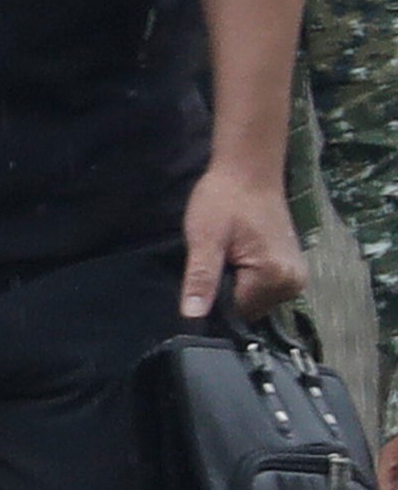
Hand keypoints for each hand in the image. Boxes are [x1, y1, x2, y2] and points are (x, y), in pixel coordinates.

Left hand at [178, 157, 305, 320]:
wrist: (248, 172)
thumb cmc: (225, 200)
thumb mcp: (205, 240)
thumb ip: (201, 280)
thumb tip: (193, 316)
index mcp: (276, 277)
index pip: (238, 313)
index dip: (214, 299)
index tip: (205, 277)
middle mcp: (293, 282)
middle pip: (249, 309)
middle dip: (227, 291)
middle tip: (217, 259)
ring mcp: (296, 276)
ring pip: (255, 299)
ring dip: (236, 285)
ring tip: (228, 255)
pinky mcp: (290, 268)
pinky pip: (262, 287)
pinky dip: (246, 278)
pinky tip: (237, 256)